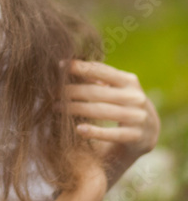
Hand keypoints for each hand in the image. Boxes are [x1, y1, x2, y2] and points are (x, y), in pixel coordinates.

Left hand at [64, 60, 159, 186]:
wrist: (147, 132)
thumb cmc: (122, 104)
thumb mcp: (115, 88)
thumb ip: (97, 78)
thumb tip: (67, 64)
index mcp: (129, 81)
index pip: (102, 71)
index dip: (81, 67)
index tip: (59, 65)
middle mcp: (136, 97)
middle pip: (97, 92)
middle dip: (72, 91)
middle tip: (53, 92)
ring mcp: (138, 117)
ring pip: (101, 111)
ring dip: (76, 108)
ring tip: (56, 108)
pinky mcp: (136, 136)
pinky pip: (112, 133)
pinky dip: (94, 131)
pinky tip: (78, 129)